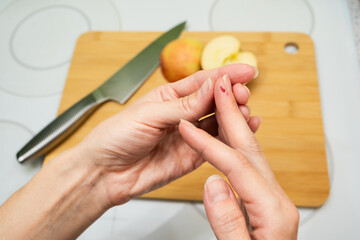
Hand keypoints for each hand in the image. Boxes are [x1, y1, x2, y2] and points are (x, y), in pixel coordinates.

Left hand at [75, 64, 257, 205]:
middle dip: (232, 96)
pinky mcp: (191, 157)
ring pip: (218, 123)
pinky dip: (230, 139)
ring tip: (247, 112)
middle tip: (244, 94)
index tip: (248, 71)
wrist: (104, 173)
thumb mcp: (149, 115)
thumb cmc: (116, 137)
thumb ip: (184, 105)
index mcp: (169, 97)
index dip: (225, 75)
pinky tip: (243, 132)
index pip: (202, 82)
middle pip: (214, 102)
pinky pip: (215, 146)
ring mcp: (188, 136)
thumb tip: (213, 87)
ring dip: (234, 117)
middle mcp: (181, 115)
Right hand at [179, 75, 298, 238]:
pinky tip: (225, 135)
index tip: (186, 127)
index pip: (235, 165)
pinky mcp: (261, 199)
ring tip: (221, 99)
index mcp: (272, 211)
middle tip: (220, 85)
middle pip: (250, 147)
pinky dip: (233, 142)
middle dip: (232, 113)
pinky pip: (247, 162)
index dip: (208, 143)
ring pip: (250, 151)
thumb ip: (229, 221)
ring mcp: (270, 197)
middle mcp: (275, 198)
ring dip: (233, 122)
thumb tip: (215, 184)